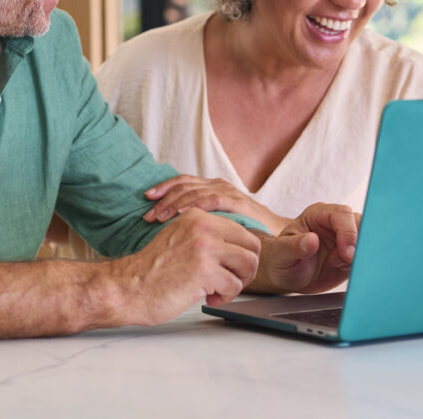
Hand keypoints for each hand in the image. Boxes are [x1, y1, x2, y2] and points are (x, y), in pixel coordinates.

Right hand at [110, 209, 261, 324]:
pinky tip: (209, 298)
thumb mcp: (180, 239)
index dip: (242, 254)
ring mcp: (205, 247)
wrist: (127, 287)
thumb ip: (206, 237)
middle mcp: (203, 227)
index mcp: (198, 217)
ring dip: (238, 283)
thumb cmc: (153, 271)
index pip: (242, 230)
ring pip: (249, 264)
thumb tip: (237, 247)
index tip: (230, 268)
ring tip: (218, 290)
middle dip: (246, 269)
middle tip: (231, 282)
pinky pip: (235, 285)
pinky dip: (225, 297)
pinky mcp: (205, 271)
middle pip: (252, 246)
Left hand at [142, 175, 290, 234]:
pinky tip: (184, 215)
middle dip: (164, 199)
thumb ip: (197, 223)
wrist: (276, 239)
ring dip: (175, 203)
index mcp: (212, 189)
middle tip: (148, 214)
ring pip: (195, 191)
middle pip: (185, 185)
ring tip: (160, 217)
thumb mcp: (215, 227)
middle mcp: (219, 186)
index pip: (183, 183)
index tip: (146, 199)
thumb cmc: (242, 237)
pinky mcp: (239, 203)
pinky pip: (213, 200)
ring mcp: (229, 193)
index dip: (163, 189)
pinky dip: (196, 205)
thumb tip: (168, 230)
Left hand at [249, 203, 360, 294]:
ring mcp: (346, 237)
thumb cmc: (282, 260)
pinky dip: (363, 264)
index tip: (346, 253)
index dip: (348, 232)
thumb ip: (295, 246)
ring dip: (362, 255)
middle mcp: (335, 223)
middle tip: (348, 262)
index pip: (342, 214)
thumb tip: (311, 240)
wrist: (288, 276)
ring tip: (341, 267)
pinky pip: (368, 256)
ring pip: (368, 239)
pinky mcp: (354, 253)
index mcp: (318, 214)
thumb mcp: (282, 254)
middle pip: (361, 224)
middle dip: (360, 244)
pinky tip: (345, 270)